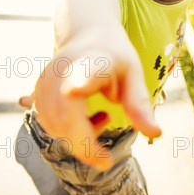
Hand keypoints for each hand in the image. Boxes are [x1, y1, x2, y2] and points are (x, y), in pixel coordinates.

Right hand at [34, 52, 160, 169]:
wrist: (88, 35)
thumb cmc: (115, 57)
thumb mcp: (134, 75)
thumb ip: (139, 104)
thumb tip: (154, 134)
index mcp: (94, 61)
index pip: (85, 72)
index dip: (80, 83)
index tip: (74, 90)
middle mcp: (64, 70)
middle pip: (65, 117)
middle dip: (85, 146)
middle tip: (106, 159)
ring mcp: (46, 81)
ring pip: (54, 125)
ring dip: (77, 139)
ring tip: (103, 118)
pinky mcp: (38, 92)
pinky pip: (48, 123)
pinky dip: (66, 132)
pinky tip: (83, 119)